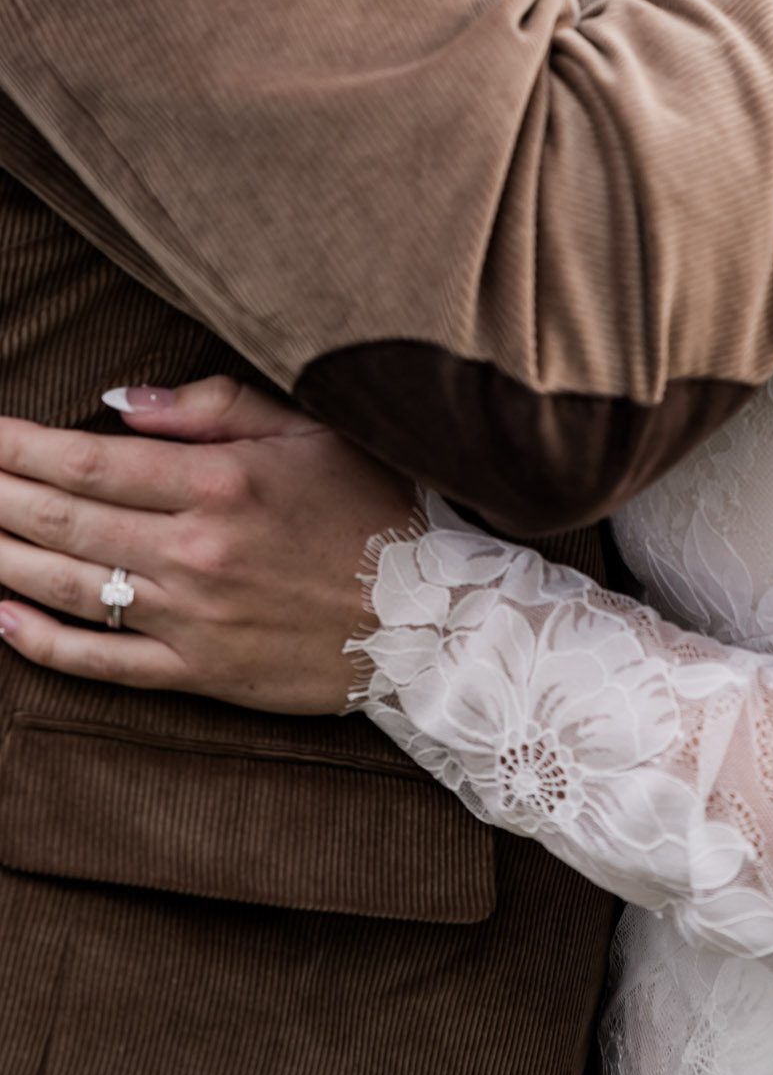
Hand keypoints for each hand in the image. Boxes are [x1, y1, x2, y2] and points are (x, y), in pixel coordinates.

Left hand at [0, 378, 415, 714]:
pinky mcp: (198, 671)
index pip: (91, 460)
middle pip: (64, 519)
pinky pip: (100, 661)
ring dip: (3, 557)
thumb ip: (213, 408)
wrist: (428, 615)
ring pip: (69, 586)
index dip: (21, 445)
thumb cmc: (373, 508)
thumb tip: (117, 403)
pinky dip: (39, 640)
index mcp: (222, 482)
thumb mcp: (309, 430)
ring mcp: (193, 617)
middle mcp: (197, 550)